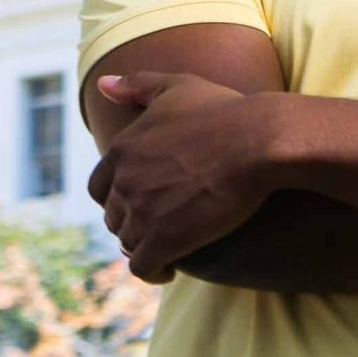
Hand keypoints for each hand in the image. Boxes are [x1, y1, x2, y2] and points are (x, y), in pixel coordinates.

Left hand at [86, 71, 273, 283]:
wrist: (257, 140)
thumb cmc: (223, 111)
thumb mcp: (176, 86)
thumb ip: (136, 85)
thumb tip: (101, 84)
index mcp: (122, 148)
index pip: (99, 187)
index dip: (117, 197)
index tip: (140, 202)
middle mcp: (125, 181)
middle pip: (114, 216)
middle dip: (131, 222)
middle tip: (157, 227)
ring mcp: (142, 212)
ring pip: (128, 242)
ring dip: (143, 247)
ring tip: (165, 248)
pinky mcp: (165, 239)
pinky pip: (143, 267)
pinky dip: (152, 272)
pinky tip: (168, 271)